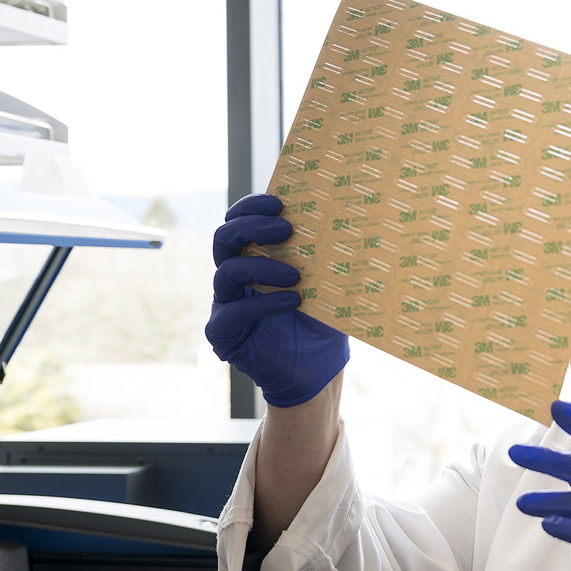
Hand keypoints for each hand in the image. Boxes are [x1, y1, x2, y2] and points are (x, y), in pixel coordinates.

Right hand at [206, 193, 348, 406]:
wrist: (318, 368)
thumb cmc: (321, 322)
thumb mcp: (327, 284)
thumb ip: (324, 255)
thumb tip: (346, 218)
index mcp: (253, 256)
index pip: (239, 221)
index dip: (252, 207)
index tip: (280, 201)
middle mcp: (235, 276)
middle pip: (225, 239)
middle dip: (252, 227)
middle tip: (286, 228)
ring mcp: (225, 303)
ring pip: (227, 272)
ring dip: (263, 267)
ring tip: (296, 274)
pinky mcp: (223, 333)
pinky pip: (232, 313)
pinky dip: (262, 304)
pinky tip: (291, 301)